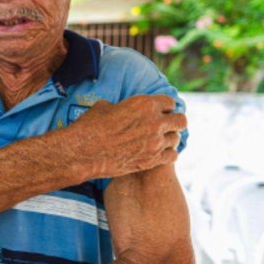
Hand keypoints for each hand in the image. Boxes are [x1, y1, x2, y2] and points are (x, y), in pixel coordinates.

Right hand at [69, 95, 186, 178]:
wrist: (82, 152)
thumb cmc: (89, 127)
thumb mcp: (105, 107)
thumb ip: (122, 107)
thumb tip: (121, 109)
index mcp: (145, 104)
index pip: (170, 102)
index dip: (164, 106)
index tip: (160, 111)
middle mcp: (155, 123)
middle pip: (180, 120)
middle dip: (174, 121)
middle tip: (165, 125)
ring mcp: (155, 143)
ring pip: (177, 138)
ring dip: (169, 138)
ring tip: (159, 140)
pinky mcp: (151, 160)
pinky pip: (172, 156)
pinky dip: (167, 153)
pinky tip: (158, 152)